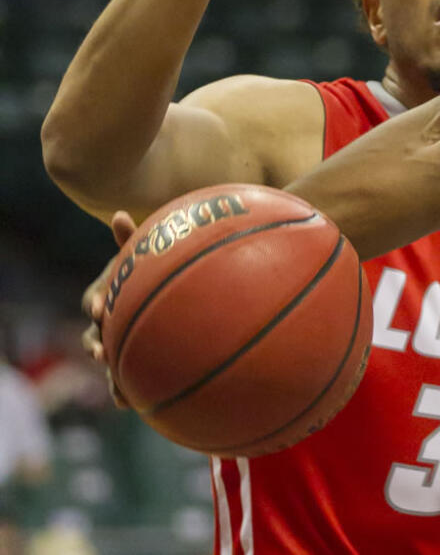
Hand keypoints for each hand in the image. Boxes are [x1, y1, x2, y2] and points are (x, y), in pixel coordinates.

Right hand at [81, 211, 136, 408]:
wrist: (166, 284)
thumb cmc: (151, 267)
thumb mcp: (144, 253)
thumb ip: (132, 239)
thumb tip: (117, 214)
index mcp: (108, 294)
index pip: (95, 300)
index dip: (96, 304)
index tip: (101, 308)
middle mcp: (109, 322)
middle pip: (95, 337)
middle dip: (97, 345)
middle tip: (102, 353)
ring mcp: (120, 341)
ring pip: (111, 363)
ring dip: (111, 377)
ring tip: (119, 392)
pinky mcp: (134, 360)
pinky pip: (127, 380)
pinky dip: (127, 392)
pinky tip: (137, 403)